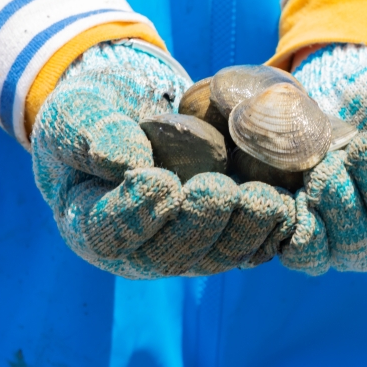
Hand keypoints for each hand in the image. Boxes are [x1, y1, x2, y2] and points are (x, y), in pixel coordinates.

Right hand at [31, 42, 293, 278]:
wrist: (134, 113)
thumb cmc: (94, 113)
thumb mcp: (75, 112)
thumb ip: (90, 134)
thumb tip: (125, 161)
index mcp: (91, 223)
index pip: (107, 233)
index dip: (134, 213)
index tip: (161, 182)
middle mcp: (140, 247)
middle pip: (170, 255)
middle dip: (200, 225)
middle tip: (221, 191)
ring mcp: (186, 246)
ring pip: (217, 255)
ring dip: (245, 231)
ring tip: (265, 200)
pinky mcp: (225, 235)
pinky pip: (251, 243)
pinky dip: (272, 228)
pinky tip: (290, 205)